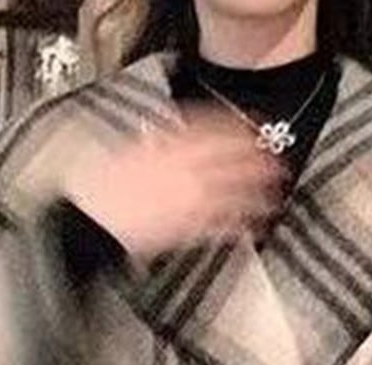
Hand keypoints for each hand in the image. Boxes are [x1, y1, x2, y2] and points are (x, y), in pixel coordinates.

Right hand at [64, 109, 285, 260]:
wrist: (93, 220)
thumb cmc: (103, 189)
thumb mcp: (130, 152)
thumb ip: (159, 145)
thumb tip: (176, 137)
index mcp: (168, 148)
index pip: (210, 132)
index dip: (236, 129)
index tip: (253, 128)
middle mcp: (184, 172)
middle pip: (228, 162)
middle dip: (255, 163)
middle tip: (278, 163)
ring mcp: (187, 201)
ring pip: (230, 194)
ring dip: (256, 195)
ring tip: (276, 196)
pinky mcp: (185, 230)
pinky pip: (219, 226)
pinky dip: (239, 226)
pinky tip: (253, 227)